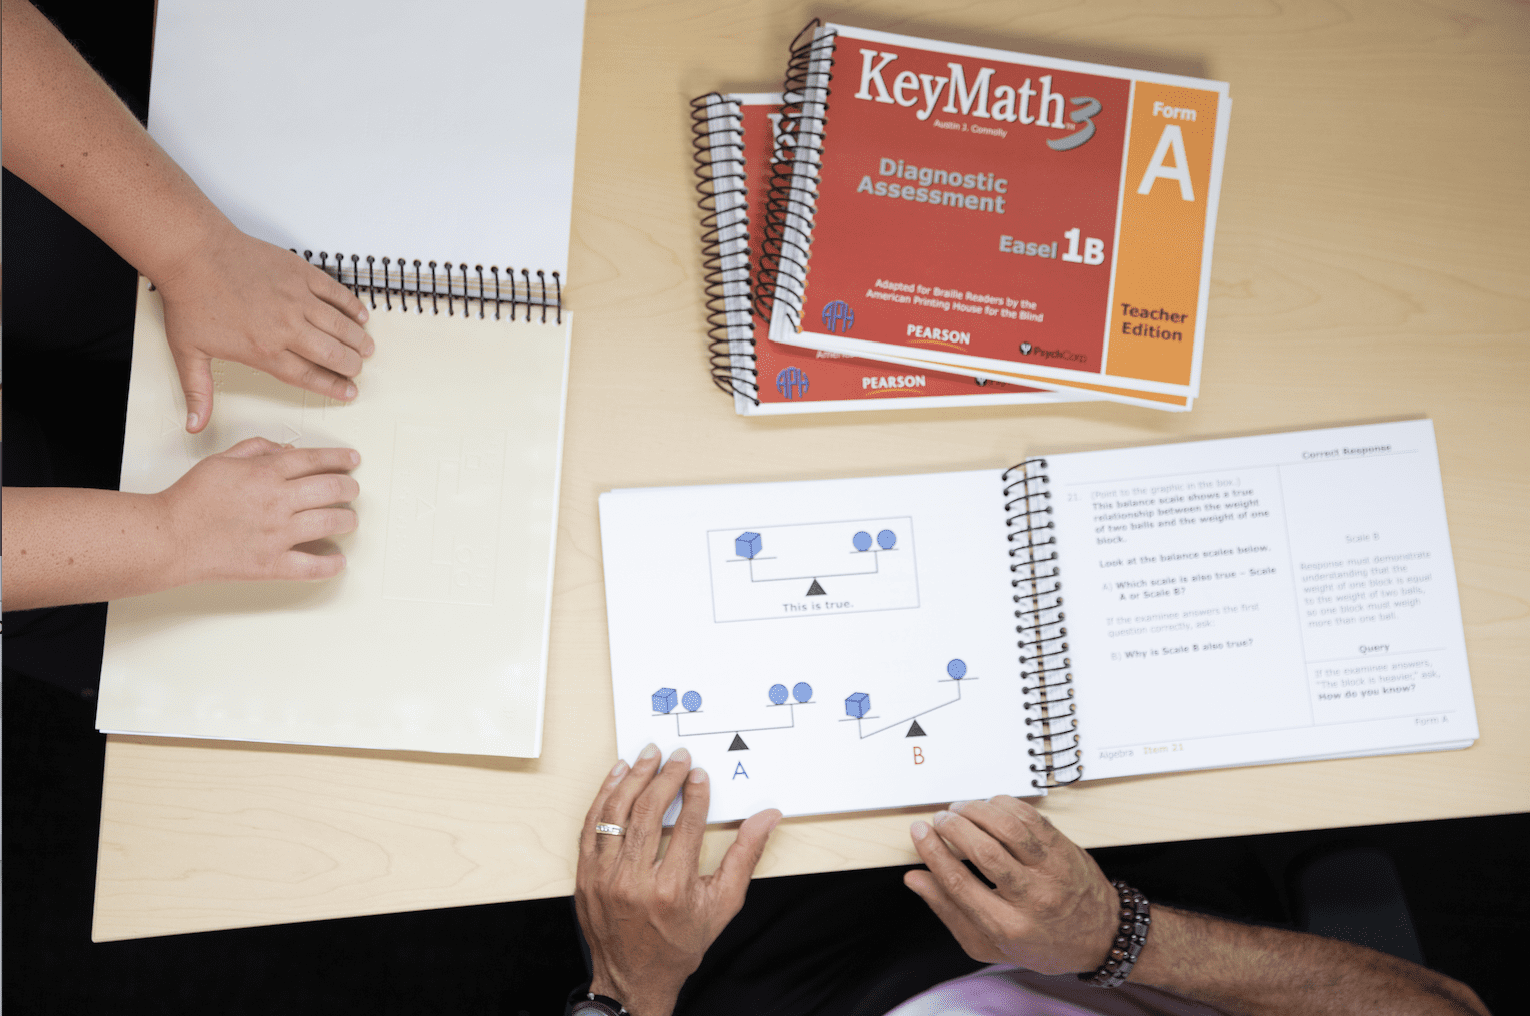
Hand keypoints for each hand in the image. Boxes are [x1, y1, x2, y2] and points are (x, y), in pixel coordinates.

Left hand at [156, 221, 373, 432]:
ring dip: (358, 340)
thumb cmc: (191, 297)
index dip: (333, 387)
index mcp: (264, 350)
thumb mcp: (189, 351)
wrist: (194, 253)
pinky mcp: (301, 274)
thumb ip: (198, 391)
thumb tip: (194, 424)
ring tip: (367, 348)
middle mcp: (286, 327)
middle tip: (357, 369)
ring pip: (341, 326)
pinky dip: (353, 306)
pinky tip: (361, 316)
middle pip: (333, 354)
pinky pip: (337, 293)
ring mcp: (297, 299)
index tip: (347, 392)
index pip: (309, 376)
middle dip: (352, 366)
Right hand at [156, 437, 359, 583]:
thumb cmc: (190, 500)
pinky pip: (313, 567)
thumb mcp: (221, 460)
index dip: (340, 458)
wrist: (169, 537)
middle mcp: (277, 501)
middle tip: (353, 490)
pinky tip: (339, 560)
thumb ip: (256, 449)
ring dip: (348, 520)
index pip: (315, 459)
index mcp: (265, 473)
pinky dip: (331, 564)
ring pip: (331, 523)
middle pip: (332, 489)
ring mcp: (277, 534)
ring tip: (349, 520)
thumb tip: (285, 449)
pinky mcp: (271, 564)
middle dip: (350, 487)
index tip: (353, 459)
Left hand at [575, 744, 781, 1015]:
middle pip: (649, 811)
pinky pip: (591, 827)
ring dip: (631, 778)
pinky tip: (616, 778)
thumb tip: (766, 818)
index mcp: (672, 889)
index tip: (698, 774)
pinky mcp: (585, 876)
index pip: (685, 825)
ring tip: (646, 757)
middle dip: (664, 777)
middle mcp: (634, 882)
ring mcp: (604, 878)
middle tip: (675, 757)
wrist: (634, 978)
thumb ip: (745, 856)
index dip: (694, 793)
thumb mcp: (722, 904)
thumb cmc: (679, 943)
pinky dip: (603, 798)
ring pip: (616, 813)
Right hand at [904, 796, 1119, 975]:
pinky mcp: (1065, 849)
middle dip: (953, 828)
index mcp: (1007, 927)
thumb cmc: (1042, 942)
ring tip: (961, 809)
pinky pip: (1031, 818)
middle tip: (940, 819)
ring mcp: (1052, 872)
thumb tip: (915, 879)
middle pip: (983, 851)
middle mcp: (1031, 899)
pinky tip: (991, 807)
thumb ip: (948, 911)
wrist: (1100, 937)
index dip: (933, 852)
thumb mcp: (989, 945)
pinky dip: (1004, 805)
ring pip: (1008, 829)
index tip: (920, 833)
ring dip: (977, 811)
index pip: (959, 883)